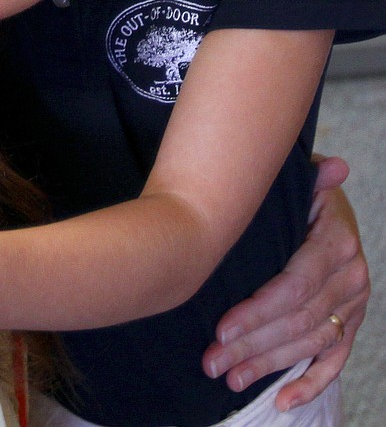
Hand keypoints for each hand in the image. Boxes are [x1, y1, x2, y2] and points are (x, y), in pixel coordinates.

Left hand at [202, 156, 367, 410]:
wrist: (321, 205)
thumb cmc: (297, 192)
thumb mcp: (298, 181)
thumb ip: (308, 179)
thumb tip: (335, 167)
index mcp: (337, 241)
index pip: (295, 288)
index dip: (258, 311)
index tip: (221, 328)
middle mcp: (352, 277)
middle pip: (297, 321)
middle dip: (252, 345)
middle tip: (212, 361)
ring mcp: (354, 304)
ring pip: (309, 343)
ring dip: (268, 365)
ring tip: (228, 376)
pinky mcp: (349, 323)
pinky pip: (334, 360)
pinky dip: (310, 384)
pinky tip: (282, 400)